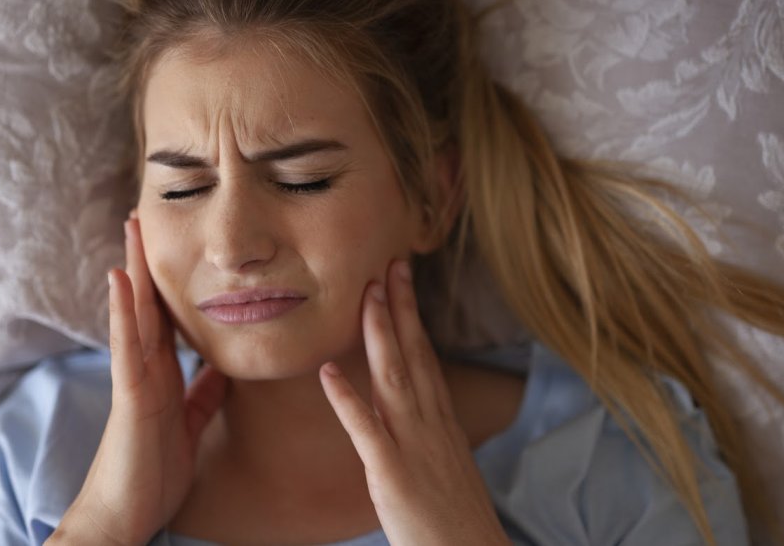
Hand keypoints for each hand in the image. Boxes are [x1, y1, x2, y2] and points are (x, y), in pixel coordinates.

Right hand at [51, 213, 226, 545]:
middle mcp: (145, 369)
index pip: (167, 318)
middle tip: (146, 217)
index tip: (176, 245)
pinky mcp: (129, 395)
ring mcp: (134, 378)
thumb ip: (202, 396)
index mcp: (162, 375)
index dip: (171, 282)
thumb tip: (223, 369)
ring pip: (135, 315)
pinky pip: (127, 347)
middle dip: (149, 262)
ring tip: (133, 229)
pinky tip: (123, 279)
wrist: (125, 514)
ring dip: (134, 271)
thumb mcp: (189, 426)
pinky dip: (125, 312)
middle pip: (149, 305)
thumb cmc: (152, 474)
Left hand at [319, 260, 510, 545]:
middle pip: (414, 355)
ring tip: (364, 296)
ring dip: (379, 335)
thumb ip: (430, 438)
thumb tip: (418, 418)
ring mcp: (413, 447)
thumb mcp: (448, 468)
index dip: (413, 317)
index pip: (426, 358)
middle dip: (400, 308)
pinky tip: (327, 372)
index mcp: (442, 424)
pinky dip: (346, 400)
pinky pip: (366, 431)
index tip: (402, 281)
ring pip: (393, 379)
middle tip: (388, 264)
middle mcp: (431, 426)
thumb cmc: (457, 522)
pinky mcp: (392, 475)